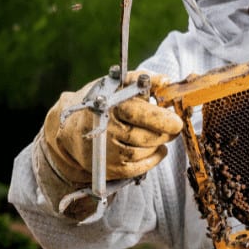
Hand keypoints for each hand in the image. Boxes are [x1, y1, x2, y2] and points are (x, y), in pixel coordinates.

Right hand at [43, 71, 182, 183]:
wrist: (72, 127)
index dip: (163, 119)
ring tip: (159, 134)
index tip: (176, 120)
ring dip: (158, 143)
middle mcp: (108, 132)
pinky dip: (153, 158)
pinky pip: (140, 167)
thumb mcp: (119, 84)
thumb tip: (166, 81)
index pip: (142, 115)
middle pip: (148, 137)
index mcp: (111, 108)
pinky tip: (155, 148)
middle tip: (173, 126)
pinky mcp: (110, 169)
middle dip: (165, 132)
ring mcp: (108, 153)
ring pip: (146, 152)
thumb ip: (143, 80)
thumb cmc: (102, 102)